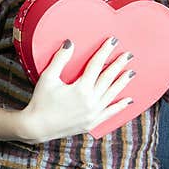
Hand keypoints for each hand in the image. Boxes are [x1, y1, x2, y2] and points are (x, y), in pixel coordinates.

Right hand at [19, 37, 134, 143]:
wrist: (37, 127)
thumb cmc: (40, 101)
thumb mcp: (48, 77)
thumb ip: (60, 59)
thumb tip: (70, 43)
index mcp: (81, 88)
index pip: (96, 65)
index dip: (105, 52)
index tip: (113, 41)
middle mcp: (90, 101)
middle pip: (108, 78)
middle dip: (118, 65)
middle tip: (128, 55)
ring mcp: (93, 113)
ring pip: (112, 94)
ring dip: (122, 82)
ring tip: (131, 73)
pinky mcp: (91, 123)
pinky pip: (109, 113)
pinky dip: (120, 106)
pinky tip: (128, 100)